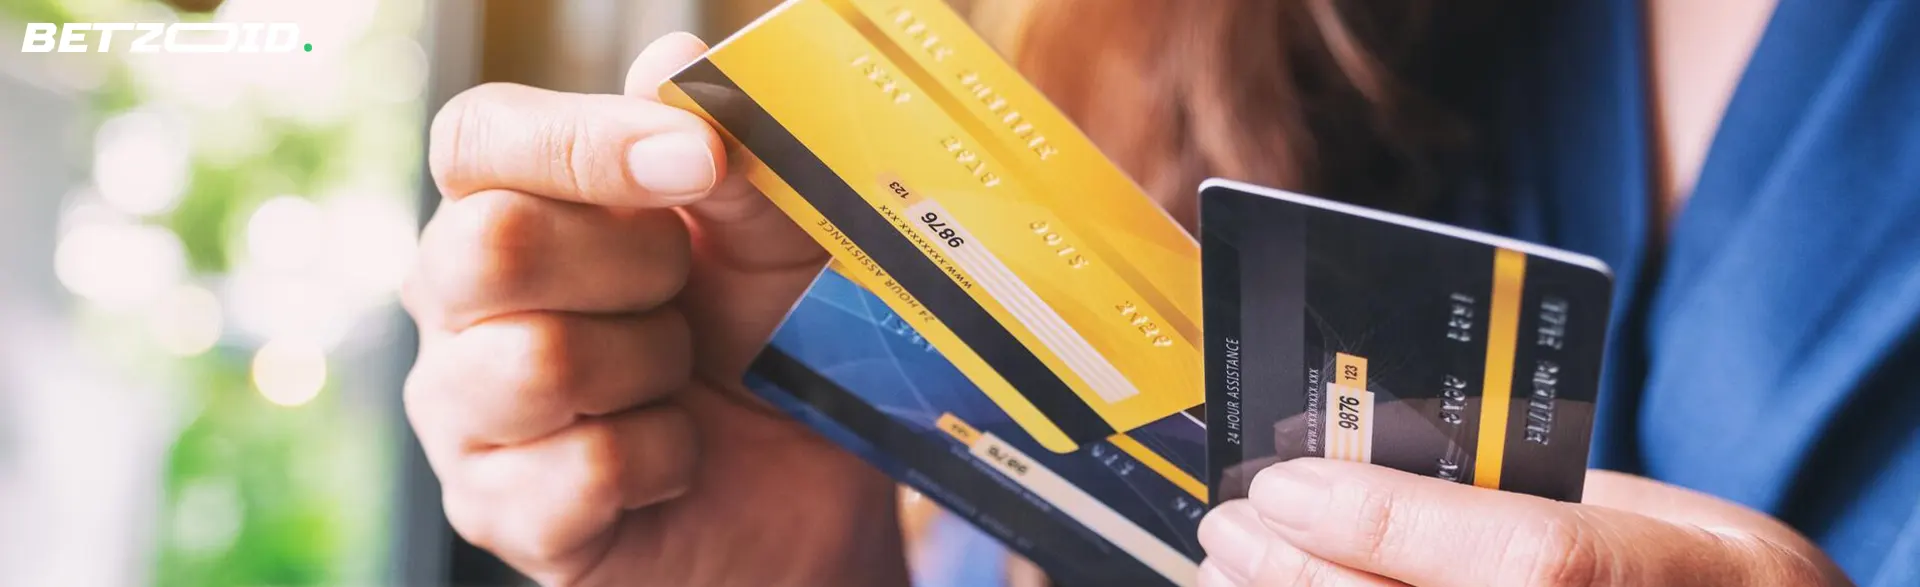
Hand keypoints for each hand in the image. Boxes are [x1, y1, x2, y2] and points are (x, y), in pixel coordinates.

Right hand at [402, 33, 906, 586]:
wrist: (805, 487)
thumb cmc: (770, 343)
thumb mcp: (778, 239)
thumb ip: (733, 154)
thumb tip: (675, 62)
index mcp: (511, 204)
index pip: (478, 139)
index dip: (584, 142)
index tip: (697, 160)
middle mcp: (458, 303)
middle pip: (486, 245)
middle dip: (633, 266)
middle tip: (689, 293)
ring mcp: (464, 412)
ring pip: (536, 364)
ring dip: (654, 368)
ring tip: (683, 380)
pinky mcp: (494, 513)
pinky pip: (583, 472)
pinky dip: (665, 460)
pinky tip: (675, 458)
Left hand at [1197, 459, 1850, 585]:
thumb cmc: (1713, 581)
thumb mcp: (1663, 514)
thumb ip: (1538, 492)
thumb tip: (1384, 458)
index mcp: (1682, 573)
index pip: (1528, 559)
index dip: (1387, 524)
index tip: (1286, 486)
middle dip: (1302, 572)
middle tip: (1232, 523)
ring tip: (1231, 572)